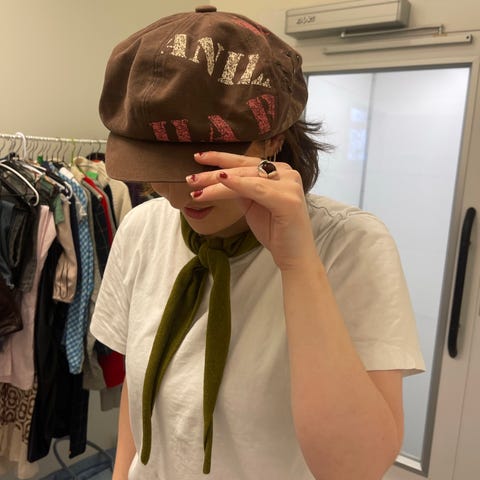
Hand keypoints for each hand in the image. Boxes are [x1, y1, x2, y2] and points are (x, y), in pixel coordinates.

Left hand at [186, 151, 318, 270]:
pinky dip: (239, 184)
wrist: (294, 256)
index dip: (221, 158)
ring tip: (196, 186)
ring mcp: (289, 185)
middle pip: (243, 168)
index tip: (199, 157)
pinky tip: (222, 180)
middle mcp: (286, 173)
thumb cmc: (275, 231)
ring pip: (246, 178)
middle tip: (190, 178)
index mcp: (279, 171)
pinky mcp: (288, 200)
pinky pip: (257, 189)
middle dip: (213, 173)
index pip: (245, 162)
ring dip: (218, 182)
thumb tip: (218, 178)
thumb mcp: (252, 205)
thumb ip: (241, 189)